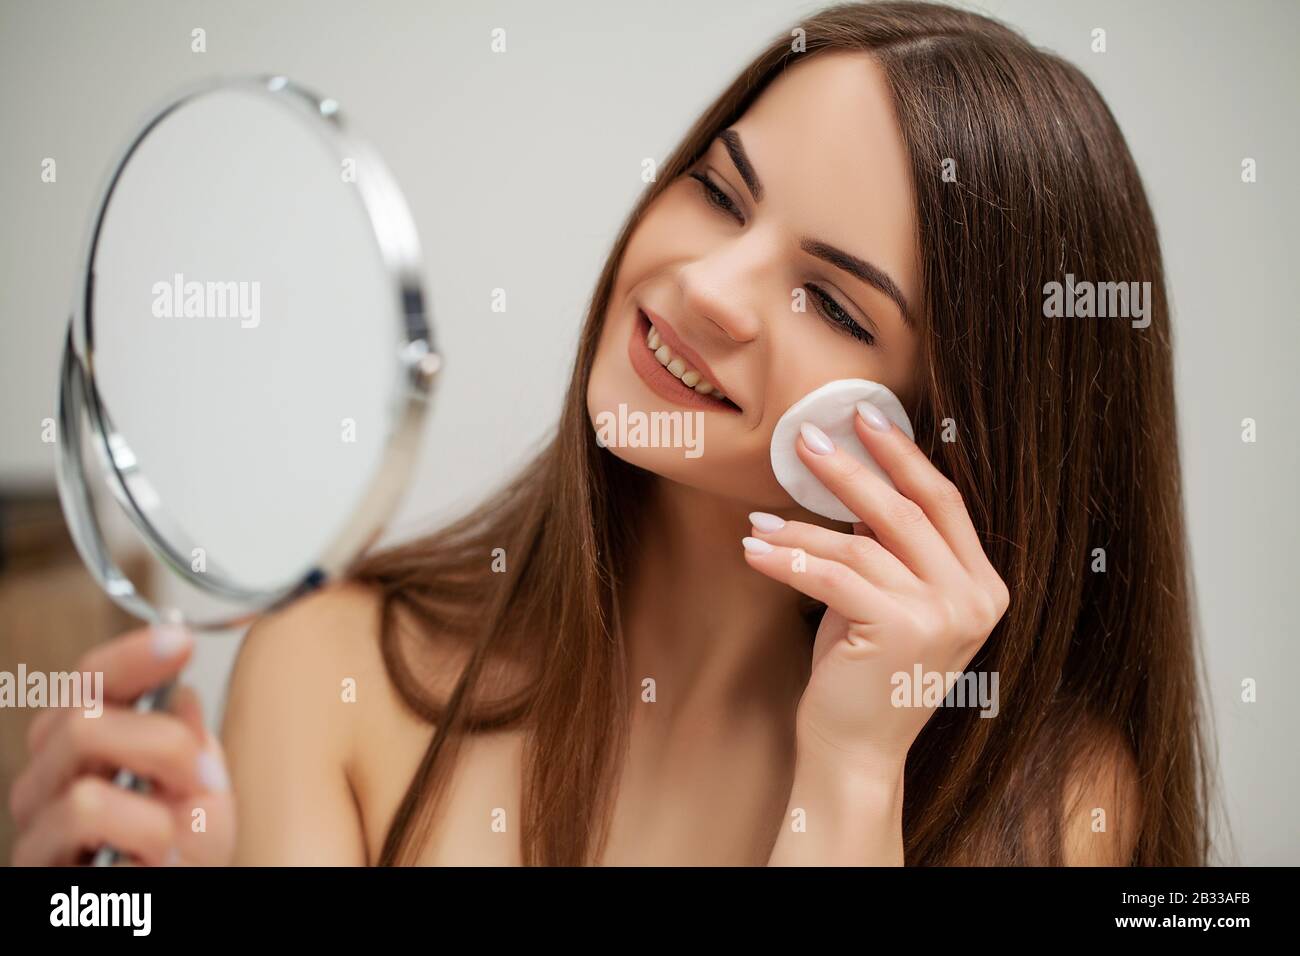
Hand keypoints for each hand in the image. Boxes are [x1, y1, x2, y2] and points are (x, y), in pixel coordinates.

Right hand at [8, 624, 236, 865]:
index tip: (179, 639)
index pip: (93, 681)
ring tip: (179, 835)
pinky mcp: (35, 866)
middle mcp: (50, 780)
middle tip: (203, 782)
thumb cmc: (182, 857)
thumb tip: (180, 691)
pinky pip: (85, 812)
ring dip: (157, 797)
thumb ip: (190, 742)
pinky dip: (144, 832)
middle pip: (82, 716)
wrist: (170, 908)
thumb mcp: (204, 794)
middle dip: (163, 740)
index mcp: (87, 748)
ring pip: (82, 765)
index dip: (133, 655)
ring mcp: (37, 824)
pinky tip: (161, 859)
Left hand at [744, 402, 1008, 780]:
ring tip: (758, 519)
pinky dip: (789, 559)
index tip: (865, 416)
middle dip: (853, 468)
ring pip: (862, 543)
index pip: (943, 503)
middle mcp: (975, 598)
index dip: (903, 455)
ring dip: (803, 526)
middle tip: (807, 438)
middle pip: (906, 511)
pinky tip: (754, 549)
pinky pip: (833, 575)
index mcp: (983, 586)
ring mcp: (943, 614)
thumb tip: (855, 487)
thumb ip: (886, 551)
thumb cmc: (863, 675)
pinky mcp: (900, 630)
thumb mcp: (884, 603)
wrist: (856, 754)